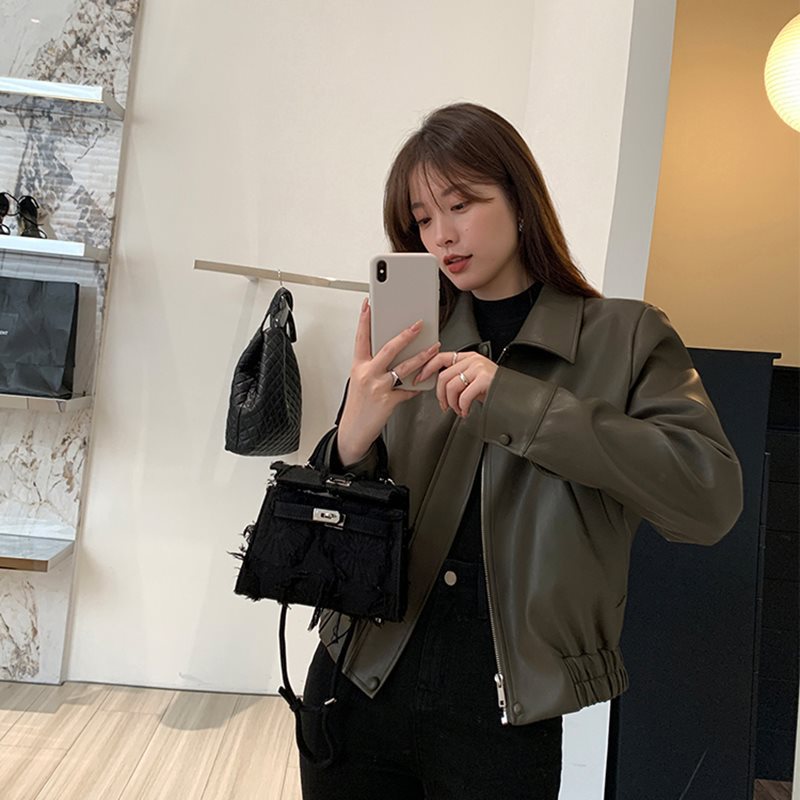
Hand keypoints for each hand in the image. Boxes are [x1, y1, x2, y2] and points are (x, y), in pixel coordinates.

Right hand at [337, 298, 440, 465]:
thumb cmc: (358, 405)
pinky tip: (424, 383)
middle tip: (418, 324)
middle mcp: (367, 374)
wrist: (354, 431)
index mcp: (358, 366)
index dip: (365, 320)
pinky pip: (408, 390)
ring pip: (404, 367)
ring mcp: (378, 387)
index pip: (361, 338)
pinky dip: (417, 386)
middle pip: (389, 348)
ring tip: (434, 348)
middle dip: (406, 335)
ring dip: (422, 356)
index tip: (369, 304)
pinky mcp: (388, 401)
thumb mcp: (360, 382)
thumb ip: (374, 367)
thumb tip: (393, 355)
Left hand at [414, 350, 497, 417]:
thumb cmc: (493, 388)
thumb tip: (439, 388)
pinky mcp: (484, 379)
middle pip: (443, 377)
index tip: (419, 379)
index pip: (440, 357)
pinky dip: (462, 407)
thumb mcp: (473, 379)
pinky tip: (466, 410)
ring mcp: (479, 368)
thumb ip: (458, 377)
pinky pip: (464, 396)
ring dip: (452, 403)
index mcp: (467, 357)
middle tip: (445, 406)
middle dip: (440, 396)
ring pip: (451, 386)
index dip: (427, 368)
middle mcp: (472, 360)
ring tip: (458, 409)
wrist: (513, 393)